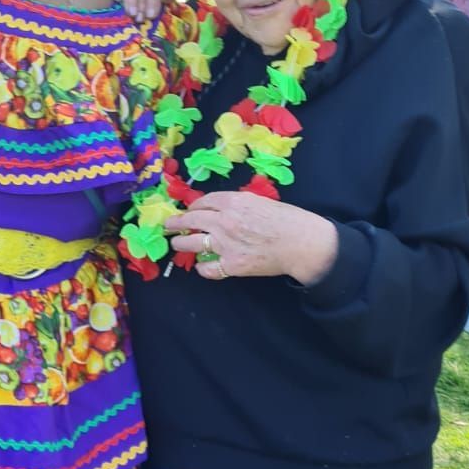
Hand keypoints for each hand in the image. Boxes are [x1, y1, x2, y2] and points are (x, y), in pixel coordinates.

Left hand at [165, 191, 339, 283]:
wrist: (300, 242)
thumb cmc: (286, 219)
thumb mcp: (259, 201)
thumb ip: (237, 203)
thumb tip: (221, 207)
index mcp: (232, 202)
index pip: (203, 202)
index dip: (193, 206)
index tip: (190, 210)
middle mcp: (223, 221)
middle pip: (190, 220)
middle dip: (176, 222)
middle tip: (169, 224)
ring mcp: (224, 244)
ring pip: (191, 243)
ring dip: (180, 242)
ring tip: (176, 243)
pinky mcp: (230, 265)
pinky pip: (207, 268)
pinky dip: (202, 267)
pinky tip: (201, 265)